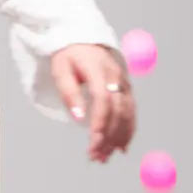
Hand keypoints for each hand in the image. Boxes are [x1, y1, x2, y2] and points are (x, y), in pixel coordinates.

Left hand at [51, 44, 136, 162]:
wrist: (82, 36)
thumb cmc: (68, 54)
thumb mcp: (60, 70)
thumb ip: (69, 93)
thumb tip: (79, 118)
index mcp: (97, 68)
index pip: (102, 99)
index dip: (99, 122)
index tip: (93, 143)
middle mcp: (115, 75)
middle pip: (117, 109)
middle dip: (108, 135)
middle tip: (96, 156)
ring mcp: (123, 80)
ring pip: (127, 112)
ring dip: (118, 137)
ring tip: (106, 156)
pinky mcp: (126, 86)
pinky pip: (131, 110)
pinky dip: (128, 129)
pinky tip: (122, 146)